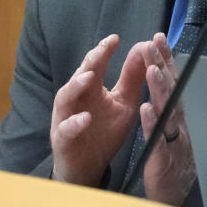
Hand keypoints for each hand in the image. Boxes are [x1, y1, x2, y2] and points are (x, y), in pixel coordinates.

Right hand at [50, 34, 145, 185]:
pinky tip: (85, 118)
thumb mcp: (125, 103)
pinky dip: (74, 123)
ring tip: (89, 77)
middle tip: (102, 50)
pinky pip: (65, 129)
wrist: (90, 168)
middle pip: (79, 75)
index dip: (103, 51)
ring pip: (65, 97)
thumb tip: (143, 48)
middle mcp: (75, 99)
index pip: (95, 64)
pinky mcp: (63, 140)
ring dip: (76, 86)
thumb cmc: (104, 132)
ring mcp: (66, 118)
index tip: (115, 38)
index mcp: (91, 89)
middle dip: (90, 61)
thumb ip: (133, 78)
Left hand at [138, 33, 197, 205]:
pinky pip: (158, 139)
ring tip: (152, 69)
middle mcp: (179, 123)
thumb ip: (169, 104)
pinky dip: (153, 123)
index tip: (158, 37)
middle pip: (172, 89)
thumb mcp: (171, 129)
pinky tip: (146, 109)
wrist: (177, 198)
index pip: (171, 82)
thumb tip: (168, 77)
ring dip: (160, 89)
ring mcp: (173, 140)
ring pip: (168, 111)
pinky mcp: (164, 159)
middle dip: (163, 65)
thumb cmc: (174, 161)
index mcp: (177, 115)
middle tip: (154, 43)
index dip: (165, 59)